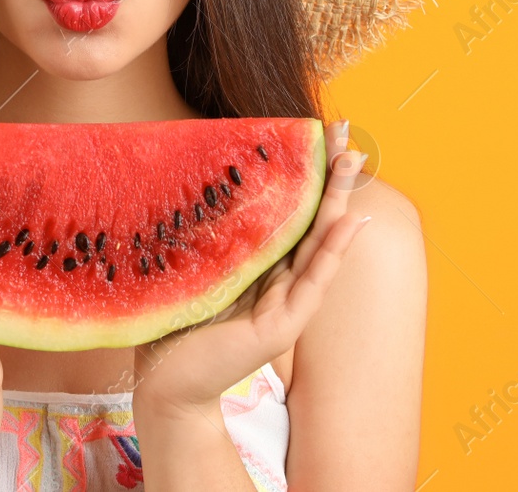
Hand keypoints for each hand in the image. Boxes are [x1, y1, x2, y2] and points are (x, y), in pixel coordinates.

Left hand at [130, 119, 369, 413]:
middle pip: (312, 220)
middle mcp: (278, 282)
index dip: (304, 174)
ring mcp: (285, 305)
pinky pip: (314, 283)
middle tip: (347, 133)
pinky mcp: (281, 328)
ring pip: (320, 243)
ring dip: (339, 200)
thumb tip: (192, 174)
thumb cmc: (171, 326)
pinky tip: (350, 221)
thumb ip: (206, 236)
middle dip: (331, 176)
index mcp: (258, 267)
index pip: (289, 213)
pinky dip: (334, 250)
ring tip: (355, 161)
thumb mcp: (191, 267)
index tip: (316, 133)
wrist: (163, 385)